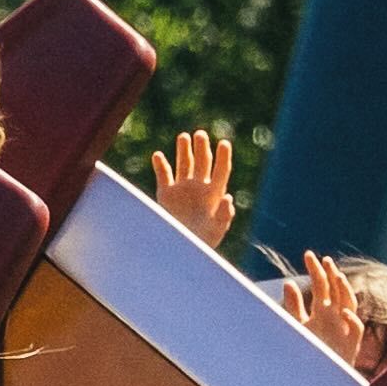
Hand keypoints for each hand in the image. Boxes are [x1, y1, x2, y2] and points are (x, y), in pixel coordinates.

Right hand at [151, 128, 238, 251]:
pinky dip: (160, 165)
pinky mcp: (166, 195)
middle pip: (202, 162)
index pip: (221, 170)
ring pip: (183, 164)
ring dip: (183, 151)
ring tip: (183, 136)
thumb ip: (223, 215)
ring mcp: (182, 190)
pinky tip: (158, 155)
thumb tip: (228, 197)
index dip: (223, 157)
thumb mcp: (216, 231)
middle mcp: (199, 188)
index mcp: (214, 194)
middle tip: (200, 134)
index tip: (224, 143)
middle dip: (201, 148)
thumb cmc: (202, 243)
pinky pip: (163, 176)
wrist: (180, 251)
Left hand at [287, 251, 376, 370]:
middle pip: (337, 290)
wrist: (316, 378)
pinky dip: (352, 321)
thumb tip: (288, 282)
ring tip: (338, 277)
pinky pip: (357, 330)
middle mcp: (335, 316)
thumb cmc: (310, 351)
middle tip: (323, 259)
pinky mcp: (351, 345)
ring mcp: (344, 329)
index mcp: (322, 310)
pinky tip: (344, 314)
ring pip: (350, 305)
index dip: (316, 270)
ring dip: (345, 291)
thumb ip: (294, 305)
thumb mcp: (298, 325)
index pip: (322, 285)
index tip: (308, 254)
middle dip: (331, 274)